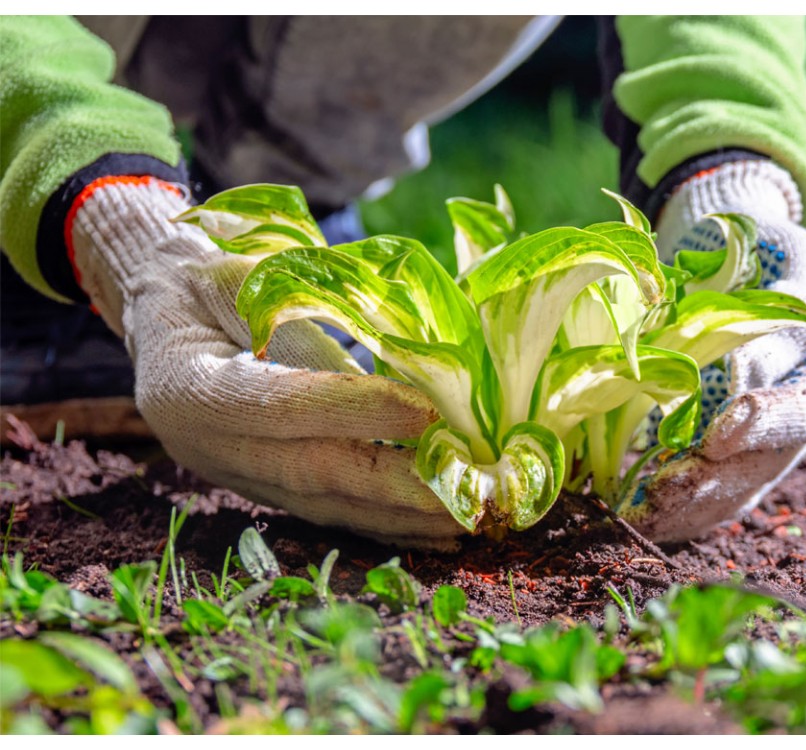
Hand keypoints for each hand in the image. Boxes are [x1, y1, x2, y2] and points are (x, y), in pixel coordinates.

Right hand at [69, 178, 463, 546]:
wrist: (164, 312)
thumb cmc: (209, 279)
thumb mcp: (240, 274)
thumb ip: (297, 315)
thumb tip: (385, 356)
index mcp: (187, 386)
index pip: (278, 406)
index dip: (353, 411)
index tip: (426, 412)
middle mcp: (207, 447)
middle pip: (311, 471)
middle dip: (395, 485)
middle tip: (465, 488)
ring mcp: (238, 476)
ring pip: (327, 504)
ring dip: (403, 515)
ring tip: (469, 515)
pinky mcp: (267, 490)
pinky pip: (331, 513)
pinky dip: (389, 525)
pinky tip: (441, 535)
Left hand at [622, 161, 805, 541]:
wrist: (763, 275)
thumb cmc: (778, 261)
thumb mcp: (788, 267)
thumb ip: (775, 313)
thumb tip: (743, 367)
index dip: (763, 427)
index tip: (717, 437)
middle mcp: (805, 426)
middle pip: (763, 467)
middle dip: (710, 483)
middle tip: (660, 491)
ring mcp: (772, 450)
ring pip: (734, 493)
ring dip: (687, 509)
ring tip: (639, 514)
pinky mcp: (736, 461)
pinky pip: (709, 495)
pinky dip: (675, 510)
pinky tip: (638, 515)